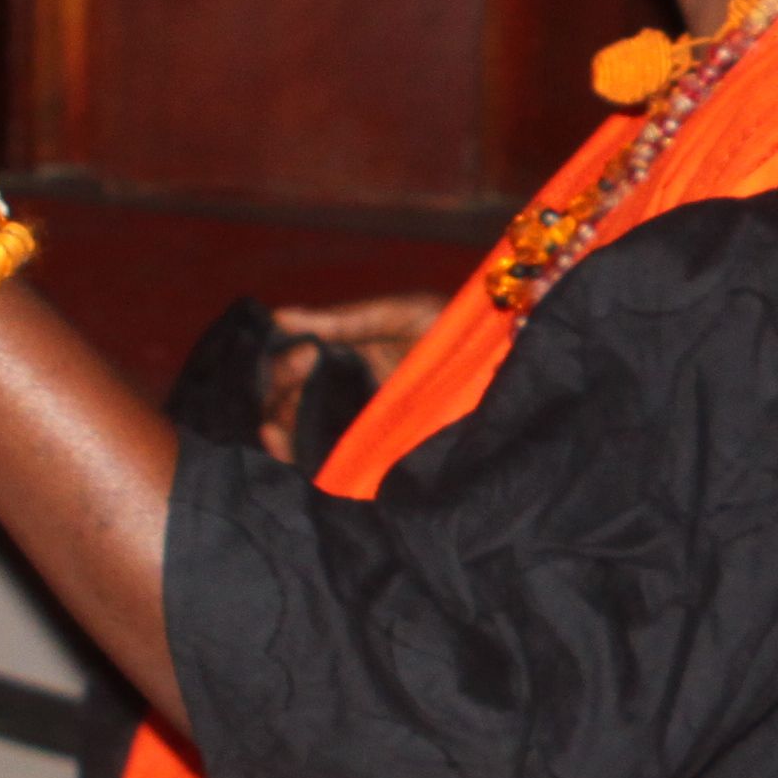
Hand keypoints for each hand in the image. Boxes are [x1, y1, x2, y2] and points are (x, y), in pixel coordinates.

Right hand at [257, 295, 449, 461]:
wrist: (503, 366)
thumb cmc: (456, 331)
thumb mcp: (400, 314)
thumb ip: (343, 319)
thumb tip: (279, 317)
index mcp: (351, 358)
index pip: (298, 368)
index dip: (286, 365)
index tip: (301, 356)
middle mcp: (349, 394)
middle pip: (294, 402)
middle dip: (280, 395)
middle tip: (294, 382)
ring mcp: (362, 428)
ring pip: (304, 433)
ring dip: (281, 428)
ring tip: (274, 426)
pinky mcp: (377, 458)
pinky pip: (329, 463)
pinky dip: (299, 455)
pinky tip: (282, 445)